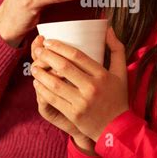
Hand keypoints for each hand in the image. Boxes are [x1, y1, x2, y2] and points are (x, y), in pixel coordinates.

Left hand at [31, 26, 128, 141]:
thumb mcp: (122, 72)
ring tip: (34, 67)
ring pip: (55, 83)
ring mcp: (82, 102)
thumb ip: (116, 49)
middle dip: (47, 56)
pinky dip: (43, 90)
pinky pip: (53, 99)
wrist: (117, 128)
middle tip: (38, 51)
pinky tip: (38, 83)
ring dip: (41, 73)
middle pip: (64, 67)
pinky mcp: (74, 114)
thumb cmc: (118, 98)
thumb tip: (108, 29)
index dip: (60, 47)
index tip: (49, 42)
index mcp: (102, 75)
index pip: (77, 56)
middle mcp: (92, 87)